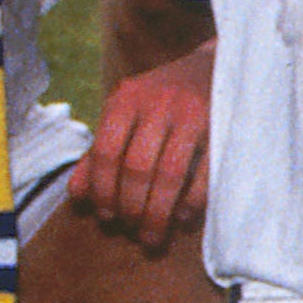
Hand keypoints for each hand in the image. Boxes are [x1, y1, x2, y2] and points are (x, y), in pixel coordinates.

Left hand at [70, 39, 215, 252]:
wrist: (214, 67)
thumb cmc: (162, 98)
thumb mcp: (126, 113)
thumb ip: (101, 150)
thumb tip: (78, 195)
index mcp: (127, 99)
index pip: (105, 152)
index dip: (102, 190)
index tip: (107, 217)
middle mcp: (158, 103)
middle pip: (136, 167)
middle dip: (132, 207)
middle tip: (134, 230)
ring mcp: (193, 113)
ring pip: (169, 173)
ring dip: (158, 212)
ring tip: (153, 235)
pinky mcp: (223, 125)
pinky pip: (205, 172)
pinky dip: (193, 200)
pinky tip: (184, 216)